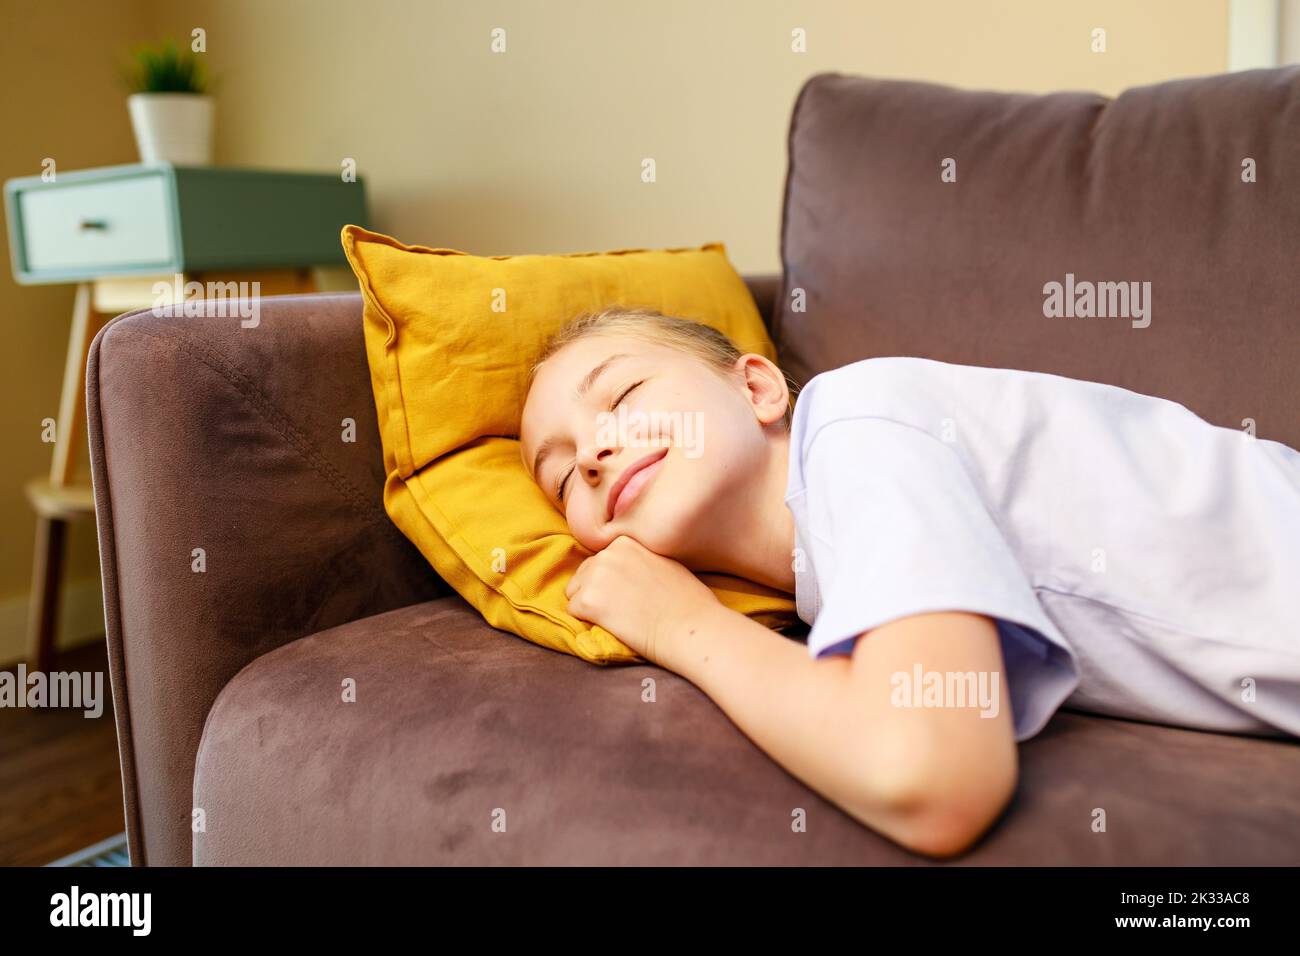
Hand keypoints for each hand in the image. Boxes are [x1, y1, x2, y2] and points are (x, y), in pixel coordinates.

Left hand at [565, 534, 719, 665]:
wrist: (691, 627)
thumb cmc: (688, 601)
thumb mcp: (664, 563)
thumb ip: (639, 560)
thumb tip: (624, 572)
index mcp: (625, 542)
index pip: (601, 561)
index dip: (611, 582)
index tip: (629, 595)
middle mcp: (607, 553)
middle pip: (584, 575)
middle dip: (597, 592)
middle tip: (623, 610)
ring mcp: (596, 576)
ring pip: (575, 593)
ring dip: (591, 607)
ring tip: (620, 617)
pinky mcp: (589, 601)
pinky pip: (574, 612)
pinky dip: (588, 622)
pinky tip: (614, 625)